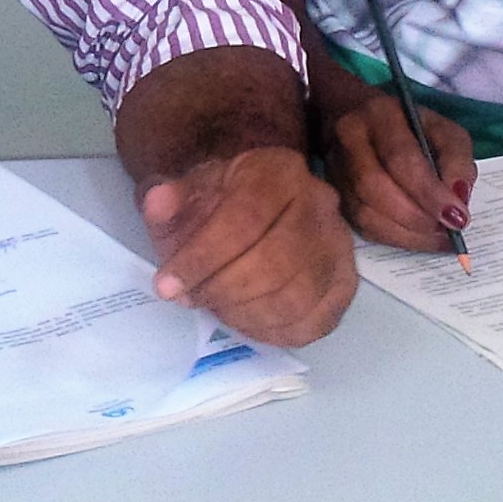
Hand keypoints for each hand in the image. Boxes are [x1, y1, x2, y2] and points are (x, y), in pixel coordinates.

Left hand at [140, 147, 357, 345]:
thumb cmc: (219, 203)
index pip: (245, 218)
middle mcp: (320, 203)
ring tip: (215, 306)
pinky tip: (244, 319)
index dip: (202, 257)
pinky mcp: (345, 284)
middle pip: (276, 261)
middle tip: (190, 299)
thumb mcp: (186, 192)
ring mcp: (339, 245)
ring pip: (297, 296)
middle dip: (222, 289)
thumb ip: (168, 199)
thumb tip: (157, 202)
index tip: (166, 284)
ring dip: (245, 313)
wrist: (255, 206)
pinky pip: (314, 322)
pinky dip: (273, 331)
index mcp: (279, 170)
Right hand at [320, 95, 477, 253]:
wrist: (360, 120)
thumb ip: (457, 160)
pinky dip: (394, 238)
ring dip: (406, 233)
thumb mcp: (445, 130)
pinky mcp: (334, 194)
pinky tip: (417, 238)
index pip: (401, 158)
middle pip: (374, 187)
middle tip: (446, 232)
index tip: (457, 218)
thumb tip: (457, 199)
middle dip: (416, 217)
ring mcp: (335, 168)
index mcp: (379, 115)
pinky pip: (360, 226)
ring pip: (364, 212)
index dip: (429, 192)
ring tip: (436, 238)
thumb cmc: (411, 127)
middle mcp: (349, 139)